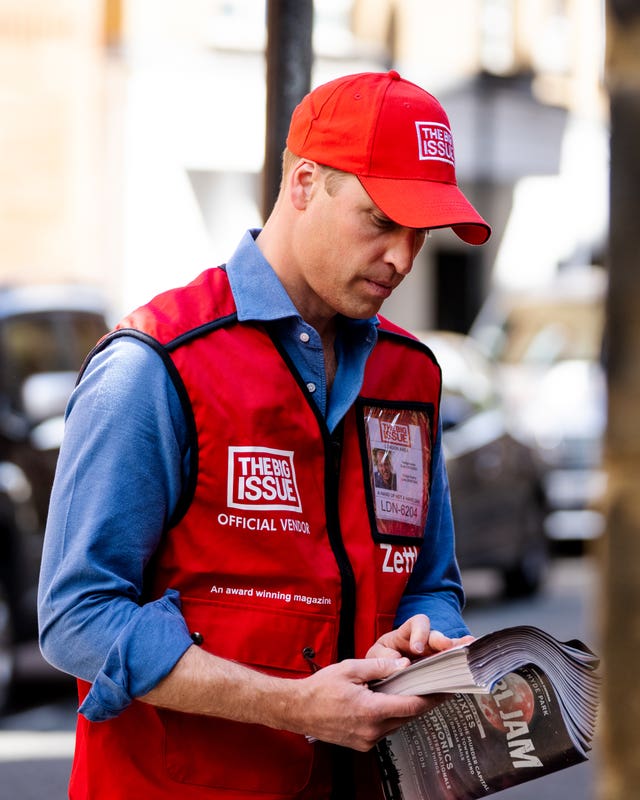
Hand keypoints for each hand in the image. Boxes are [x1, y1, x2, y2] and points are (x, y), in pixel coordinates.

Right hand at [282, 656, 438, 750]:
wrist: (297, 709)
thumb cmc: (320, 688)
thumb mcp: (350, 669)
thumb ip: (379, 667)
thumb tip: (403, 664)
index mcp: (371, 711)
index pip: (411, 706)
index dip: (431, 698)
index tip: (445, 690)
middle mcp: (372, 730)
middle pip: (407, 717)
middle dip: (422, 702)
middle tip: (434, 686)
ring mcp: (366, 740)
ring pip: (397, 724)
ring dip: (406, 709)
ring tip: (413, 691)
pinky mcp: (361, 743)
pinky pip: (384, 729)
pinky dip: (391, 716)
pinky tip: (389, 702)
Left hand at [365, 614, 474, 659]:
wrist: (383, 675)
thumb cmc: (381, 660)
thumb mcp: (376, 656)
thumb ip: (384, 657)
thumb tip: (402, 663)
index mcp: (406, 634)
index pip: (417, 623)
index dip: (420, 633)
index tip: (417, 649)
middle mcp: (424, 641)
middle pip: (436, 635)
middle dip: (442, 640)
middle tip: (447, 647)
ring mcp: (434, 654)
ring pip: (448, 648)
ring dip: (457, 648)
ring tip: (468, 647)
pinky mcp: (440, 668)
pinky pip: (452, 663)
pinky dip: (461, 661)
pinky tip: (471, 658)